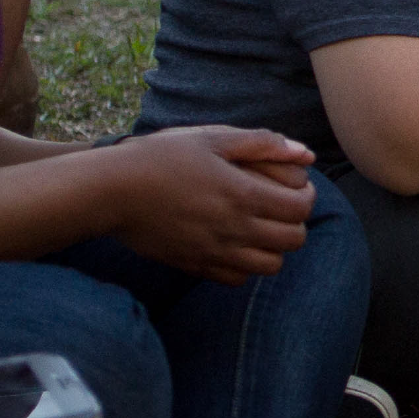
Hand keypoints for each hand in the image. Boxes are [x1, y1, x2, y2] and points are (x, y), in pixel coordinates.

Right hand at [103, 126, 319, 281]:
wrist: (112, 191)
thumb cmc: (162, 157)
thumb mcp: (213, 138)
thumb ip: (263, 143)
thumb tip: (305, 153)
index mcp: (242, 194)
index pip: (301, 209)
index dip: (307, 198)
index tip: (297, 188)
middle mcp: (233, 229)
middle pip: (293, 241)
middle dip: (295, 224)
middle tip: (282, 208)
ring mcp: (214, 252)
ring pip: (270, 266)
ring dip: (274, 248)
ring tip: (261, 228)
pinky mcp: (194, 266)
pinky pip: (237, 279)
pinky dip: (245, 265)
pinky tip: (235, 243)